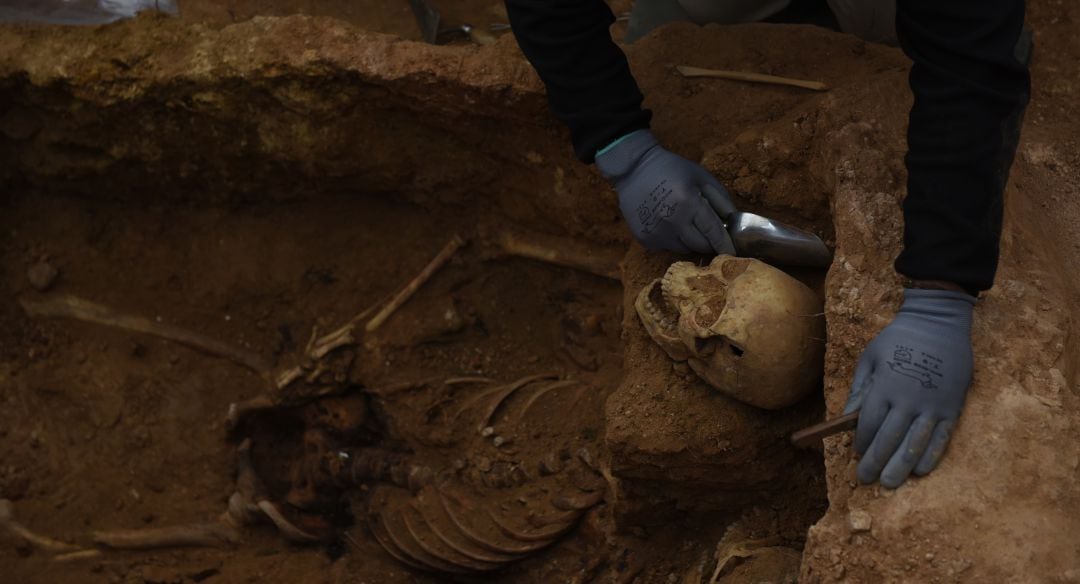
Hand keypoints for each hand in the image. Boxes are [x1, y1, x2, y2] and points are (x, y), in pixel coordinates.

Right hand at [595, 130, 735, 254]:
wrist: (634, 169)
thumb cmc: (671, 169)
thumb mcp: (700, 176)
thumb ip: (720, 198)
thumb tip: (732, 221)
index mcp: (689, 203)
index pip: (713, 232)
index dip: (725, 244)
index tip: (734, 253)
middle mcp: (672, 222)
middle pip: (700, 245)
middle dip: (709, 242)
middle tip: (709, 232)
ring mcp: (657, 233)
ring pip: (684, 249)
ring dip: (690, 240)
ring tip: (685, 223)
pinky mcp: (645, 239)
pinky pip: (667, 247)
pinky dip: (673, 240)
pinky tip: (668, 223)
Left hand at [843, 289, 976, 487]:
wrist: (939, 323)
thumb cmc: (897, 340)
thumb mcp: (869, 358)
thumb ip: (860, 389)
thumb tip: (847, 420)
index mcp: (884, 386)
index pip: (869, 424)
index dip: (861, 442)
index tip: (856, 453)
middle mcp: (908, 399)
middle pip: (888, 440)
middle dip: (875, 462)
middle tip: (865, 479)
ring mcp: (932, 405)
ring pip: (914, 445)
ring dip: (900, 467)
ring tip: (889, 483)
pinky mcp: (952, 407)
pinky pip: (941, 438)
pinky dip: (929, 456)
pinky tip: (919, 470)